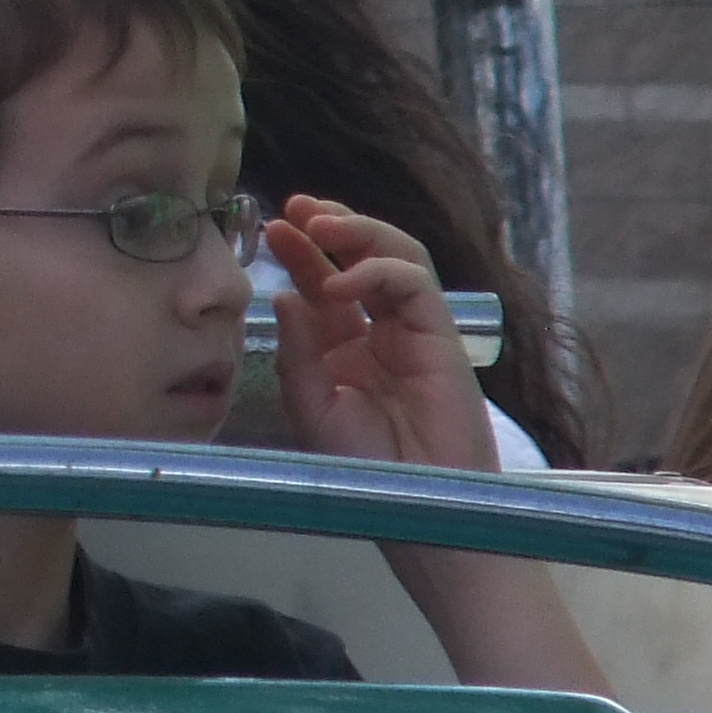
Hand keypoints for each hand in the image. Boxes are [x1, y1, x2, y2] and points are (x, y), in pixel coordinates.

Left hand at [265, 196, 497, 476]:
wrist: (418, 504)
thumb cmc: (367, 468)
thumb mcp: (313, 408)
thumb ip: (298, 353)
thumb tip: (284, 296)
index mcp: (344, 347)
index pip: (322, 284)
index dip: (299, 252)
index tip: (270, 228)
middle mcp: (379, 331)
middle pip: (358, 258)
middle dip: (328, 225)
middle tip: (294, 207)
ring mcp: (413, 330)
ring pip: (395, 256)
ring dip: (357, 231)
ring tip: (317, 224)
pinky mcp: (441, 335)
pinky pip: (413, 284)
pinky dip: (376, 271)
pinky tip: (339, 284)